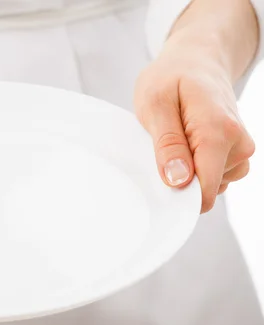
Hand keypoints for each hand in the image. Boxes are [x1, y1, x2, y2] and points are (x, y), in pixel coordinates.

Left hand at [134, 40, 254, 212]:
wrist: (197, 59)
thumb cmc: (171, 78)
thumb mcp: (155, 104)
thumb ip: (167, 144)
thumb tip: (178, 180)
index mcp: (219, 132)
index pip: (206, 188)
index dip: (179, 194)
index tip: (159, 182)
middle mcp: (238, 144)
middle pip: (207, 189)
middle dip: (180, 178)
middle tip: (162, 145)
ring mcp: (240, 150)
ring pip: (211, 185)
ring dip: (187, 171)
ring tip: (175, 138)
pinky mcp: (235, 153)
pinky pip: (213, 176)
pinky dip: (195, 167)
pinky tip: (185, 144)